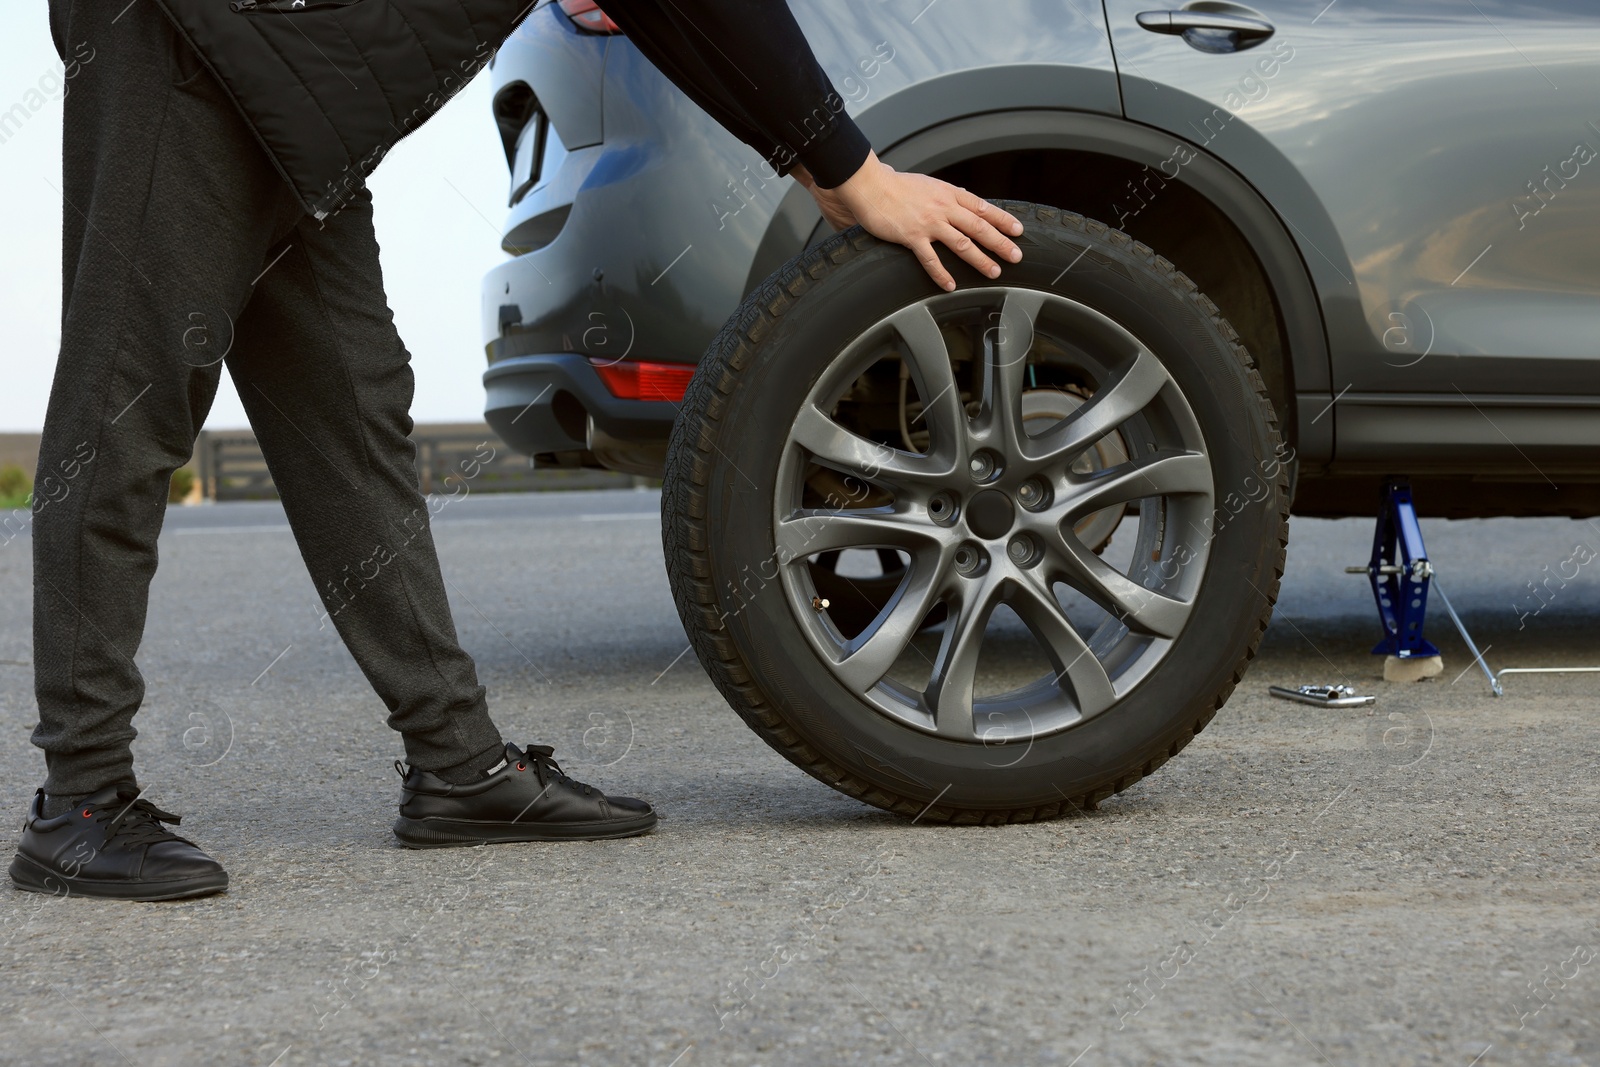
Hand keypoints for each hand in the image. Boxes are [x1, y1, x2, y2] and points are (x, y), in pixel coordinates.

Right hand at [794, 153, 1023, 291]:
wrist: (870, 185)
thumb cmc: (895, 186)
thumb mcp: (928, 185)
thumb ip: (945, 197)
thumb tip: (961, 206)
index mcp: (948, 194)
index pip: (982, 207)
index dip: (1002, 219)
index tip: (1018, 230)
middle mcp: (943, 207)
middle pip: (979, 226)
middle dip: (1000, 242)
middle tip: (1016, 256)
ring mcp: (928, 222)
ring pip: (961, 243)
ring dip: (980, 259)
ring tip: (994, 272)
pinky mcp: (911, 236)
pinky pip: (930, 259)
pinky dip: (942, 273)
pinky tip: (951, 285)